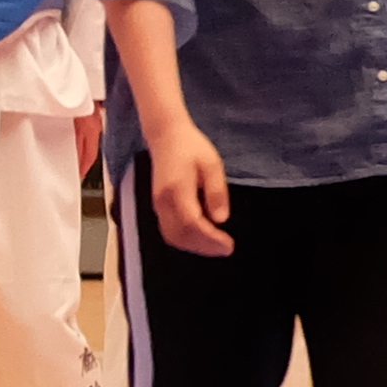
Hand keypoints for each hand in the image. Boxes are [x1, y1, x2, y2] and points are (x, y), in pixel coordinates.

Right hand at [145, 118, 234, 256]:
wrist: (166, 137)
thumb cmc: (192, 148)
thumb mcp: (212, 165)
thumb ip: (216, 192)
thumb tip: (221, 219)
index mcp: (177, 190)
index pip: (192, 224)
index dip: (210, 239)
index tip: (229, 245)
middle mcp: (163, 202)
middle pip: (180, 235)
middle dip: (204, 247)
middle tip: (226, 249)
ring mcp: (157, 205)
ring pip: (172, 236)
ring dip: (194, 247)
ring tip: (216, 247)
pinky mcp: (158, 205)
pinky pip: (168, 231)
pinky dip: (184, 240)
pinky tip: (201, 239)